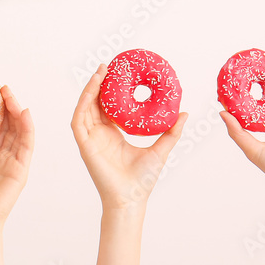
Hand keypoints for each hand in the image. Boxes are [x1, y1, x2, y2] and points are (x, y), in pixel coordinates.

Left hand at [0, 86, 33, 238]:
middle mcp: (2, 157)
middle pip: (9, 125)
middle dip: (7, 105)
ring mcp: (12, 163)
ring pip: (20, 131)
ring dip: (17, 111)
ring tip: (10, 94)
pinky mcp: (20, 170)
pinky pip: (26, 145)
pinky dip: (27, 128)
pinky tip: (24, 113)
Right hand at [71, 65, 187, 210]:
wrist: (132, 198)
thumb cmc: (144, 179)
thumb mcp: (161, 149)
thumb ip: (171, 131)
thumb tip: (185, 113)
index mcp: (113, 135)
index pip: (108, 107)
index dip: (110, 90)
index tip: (118, 73)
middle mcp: (99, 134)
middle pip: (94, 103)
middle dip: (98, 84)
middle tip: (107, 66)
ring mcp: (90, 139)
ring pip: (85, 107)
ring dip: (90, 89)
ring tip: (100, 73)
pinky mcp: (84, 145)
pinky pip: (79, 120)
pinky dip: (83, 104)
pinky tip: (91, 92)